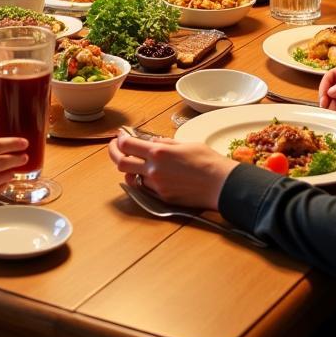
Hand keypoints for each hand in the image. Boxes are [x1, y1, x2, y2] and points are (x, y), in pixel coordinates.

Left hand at [108, 132, 235, 210]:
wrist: (221, 185)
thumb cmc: (207, 160)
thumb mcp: (185, 143)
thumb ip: (165, 143)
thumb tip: (151, 142)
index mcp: (159, 152)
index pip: (126, 146)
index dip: (119, 141)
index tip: (119, 137)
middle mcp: (154, 170)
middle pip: (121, 164)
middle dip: (114, 154)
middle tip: (115, 149)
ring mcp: (157, 186)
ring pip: (132, 178)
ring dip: (130, 170)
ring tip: (134, 163)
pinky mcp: (163, 198)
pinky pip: (146, 188)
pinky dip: (144, 181)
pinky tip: (150, 175)